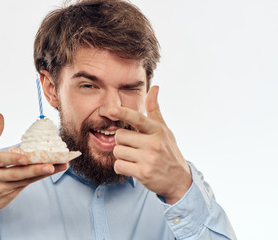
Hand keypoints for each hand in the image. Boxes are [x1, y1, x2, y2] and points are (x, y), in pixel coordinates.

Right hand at [0, 114, 67, 238]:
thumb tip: (0, 116)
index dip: (12, 159)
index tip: (25, 158)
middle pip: (16, 173)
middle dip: (34, 170)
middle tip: (50, 166)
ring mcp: (3, 187)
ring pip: (25, 179)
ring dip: (41, 173)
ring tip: (56, 167)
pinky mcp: (11, 193)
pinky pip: (27, 183)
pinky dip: (40, 177)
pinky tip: (53, 170)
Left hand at [109, 86, 191, 204]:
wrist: (179, 180)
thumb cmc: (169, 152)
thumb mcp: (164, 130)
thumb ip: (155, 110)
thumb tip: (155, 87)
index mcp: (158, 130)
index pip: (137, 118)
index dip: (122, 113)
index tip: (110, 109)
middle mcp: (154, 143)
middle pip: (120, 136)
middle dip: (122, 142)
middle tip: (132, 147)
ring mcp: (149, 159)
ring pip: (118, 151)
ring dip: (122, 156)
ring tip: (134, 158)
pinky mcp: (143, 173)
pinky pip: (119, 165)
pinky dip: (122, 167)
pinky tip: (132, 168)